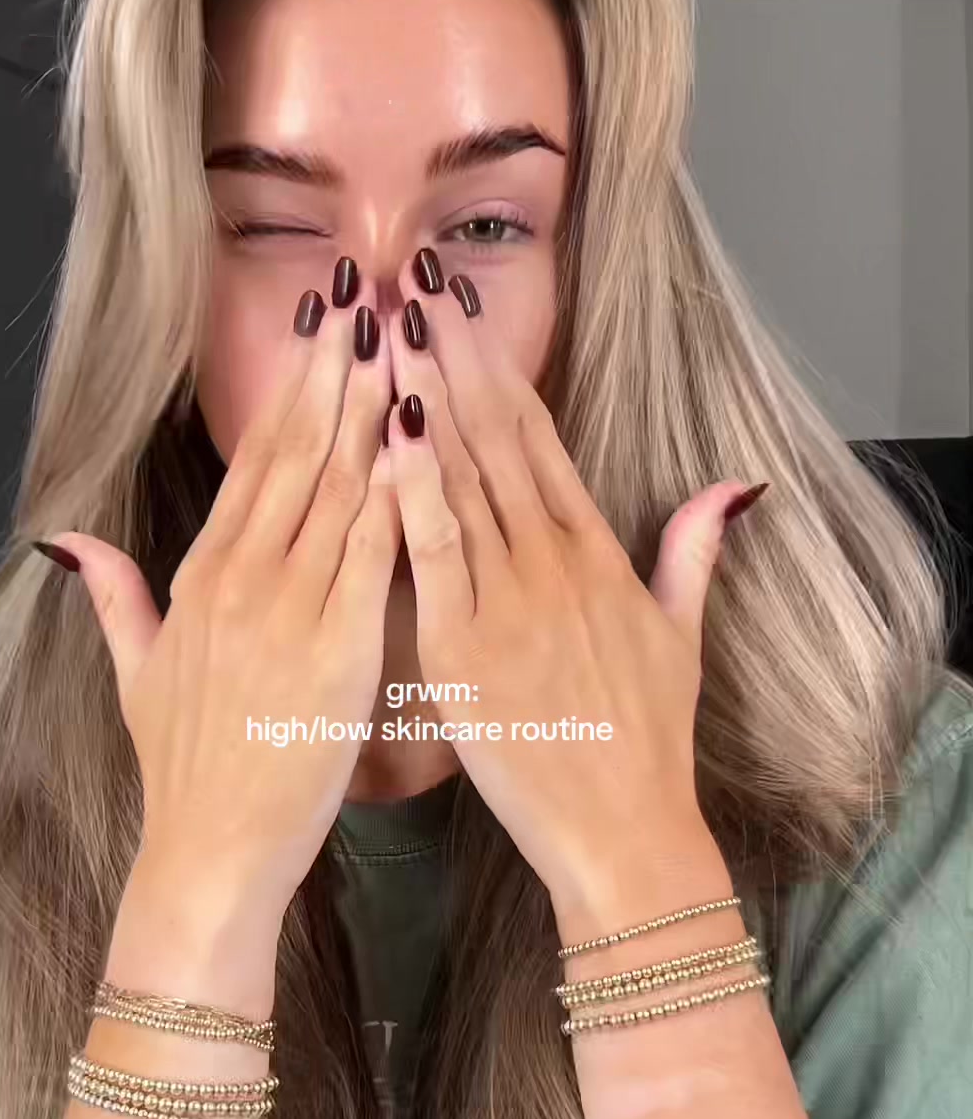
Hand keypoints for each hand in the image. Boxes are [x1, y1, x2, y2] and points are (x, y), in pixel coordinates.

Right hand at [40, 284, 399, 1001]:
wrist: (210, 853)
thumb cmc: (187, 772)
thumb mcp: (134, 678)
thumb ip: (114, 598)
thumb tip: (68, 542)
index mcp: (202, 580)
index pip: (255, 463)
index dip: (293, 390)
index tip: (323, 329)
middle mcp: (243, 582)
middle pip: (298, 455)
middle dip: (338, 372)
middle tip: (371, 298)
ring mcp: (289, 613)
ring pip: (339, 491)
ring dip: (375, 411)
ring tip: (406, 341)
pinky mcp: (337, 652)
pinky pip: (374, 556)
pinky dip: (400, 495)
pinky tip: (426, 442)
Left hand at [382, 257, 762, 926]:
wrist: (626, 833)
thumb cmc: (646, 744)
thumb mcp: (682, 639)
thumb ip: (693, 555)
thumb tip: (734, 487)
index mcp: (596, 554)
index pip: (537, 438)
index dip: (494, 367)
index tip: (459, 309)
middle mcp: (554, 563)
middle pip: (494, 440)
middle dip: (451, 358)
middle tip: (411, 285)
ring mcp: (511, 603)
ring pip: (462, 482)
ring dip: (422, 401)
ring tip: (389, 330)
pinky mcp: (468, 652)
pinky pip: (436, 558)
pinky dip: (410, 494)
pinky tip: (385, 436)